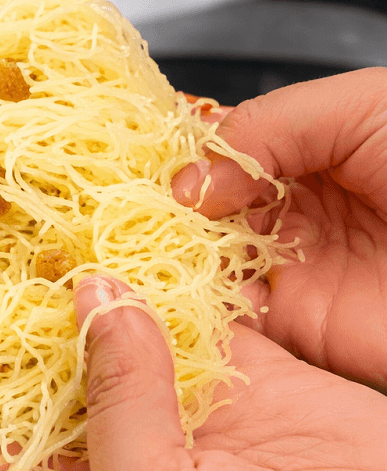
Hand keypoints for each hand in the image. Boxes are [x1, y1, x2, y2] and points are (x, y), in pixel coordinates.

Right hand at [171, 68, 386, 390]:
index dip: (181, 162)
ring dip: (176, 262)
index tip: (154, 175)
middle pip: (200, 212)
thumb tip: (191, 179)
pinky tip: (188, 291)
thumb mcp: (363, 110)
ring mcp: (288, 267)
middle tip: (143, 220)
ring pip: (204, 264)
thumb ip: (271, 125)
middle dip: (168, 216)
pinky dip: (200, 309)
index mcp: (306, 150)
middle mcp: (290, 209)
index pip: (218, 154)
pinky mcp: (294, 324)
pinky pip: (230, 318)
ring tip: (158, 255)